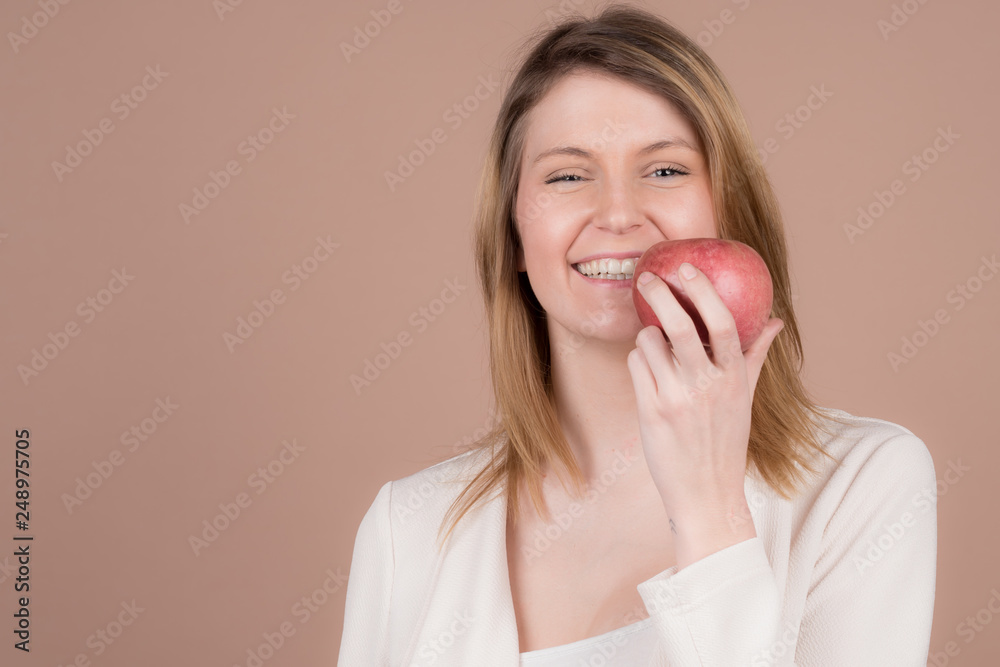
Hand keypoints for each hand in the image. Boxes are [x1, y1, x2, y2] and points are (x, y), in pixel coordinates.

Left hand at [626, 263, 783, 566]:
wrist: (706, 493)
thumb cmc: (726, 441)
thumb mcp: (746, 397)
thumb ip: (756, 355)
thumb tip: (775, 320)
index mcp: (735, 377)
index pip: (722, 323)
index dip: (703, 291)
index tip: (686, 268)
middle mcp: (707, 385)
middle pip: (678, 325)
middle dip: (658, 295)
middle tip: (646, 278)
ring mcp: (676, 398)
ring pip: (649, 343)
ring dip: (646, 336)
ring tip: (654, 348)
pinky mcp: (651, 411)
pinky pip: (635, 366)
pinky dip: (638, 360)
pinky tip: (646, 371)